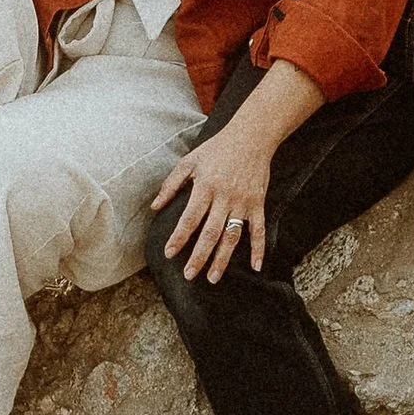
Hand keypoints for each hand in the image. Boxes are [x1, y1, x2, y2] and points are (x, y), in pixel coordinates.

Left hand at [152, 113, 274, 280]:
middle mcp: (224, 197)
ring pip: (232, 236)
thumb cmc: (217, 148)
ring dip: (222, 259)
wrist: (252, 136)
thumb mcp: (190, 161)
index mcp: (205, 186)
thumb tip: (154, 206)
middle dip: (199, 256)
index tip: (169, 253)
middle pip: (210, 233)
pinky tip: (256, 267)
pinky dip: (259, 249)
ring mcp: (243, 202)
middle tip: (189, 275)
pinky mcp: (258, 204)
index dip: (179, 237)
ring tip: (212, 277)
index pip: (190, 218)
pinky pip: (259, 230)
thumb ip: (171, 184)